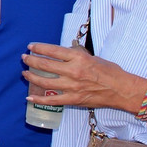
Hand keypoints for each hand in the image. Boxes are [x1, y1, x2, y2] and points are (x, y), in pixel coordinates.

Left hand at [22, 42, 142, 111]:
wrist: (121, 89)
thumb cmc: (110, 72)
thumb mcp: (92, 57)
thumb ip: (76, 55)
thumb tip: (63, 53)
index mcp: (78, 58)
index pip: (52, 50)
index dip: (39, 48)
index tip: (31, 46)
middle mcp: (73, 71)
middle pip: (45, 64)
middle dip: (31, 60)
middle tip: (24, 58)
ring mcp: (72, 86)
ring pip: (45, 81)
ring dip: (31, 76)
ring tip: (24, 73)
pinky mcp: (73, 99)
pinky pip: (52, 100)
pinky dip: (39, 99)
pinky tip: (30, 97)